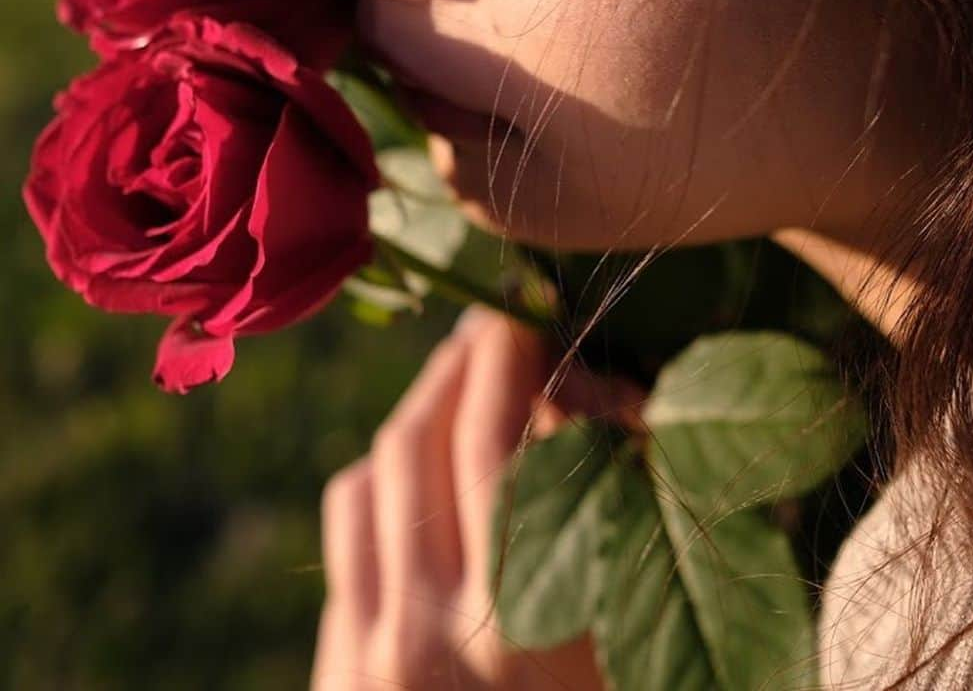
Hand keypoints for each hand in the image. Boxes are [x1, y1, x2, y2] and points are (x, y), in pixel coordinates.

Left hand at [311, 305, 640, 689]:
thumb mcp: (632, 628)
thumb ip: (616, 506)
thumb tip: (587, 390)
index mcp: (547, 624)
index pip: (525, 443)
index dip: (522, 362)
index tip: (533, 317)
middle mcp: (453, 633)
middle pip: (443, 438)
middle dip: (471, 357)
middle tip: (498, 320)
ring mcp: (382, 650)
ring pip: (385, 466)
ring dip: (425, 398)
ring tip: (462, 366)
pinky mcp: (339, 668)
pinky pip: (348, 520)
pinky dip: (385, 464)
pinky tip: (420, 450)